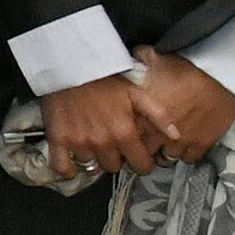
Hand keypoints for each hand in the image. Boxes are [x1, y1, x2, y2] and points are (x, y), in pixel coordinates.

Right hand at [39, 71, 161, 176]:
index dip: (142, 163)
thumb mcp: (138, 93)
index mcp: (124, 132)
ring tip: (94, 146)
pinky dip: (68, 169)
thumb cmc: (106, 78)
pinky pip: (62, 167)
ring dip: (94, 158)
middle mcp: (103, 142)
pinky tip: (72, 164)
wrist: (72, 66)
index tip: (139, 158)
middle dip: (117, 159)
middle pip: (114, 167)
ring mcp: (79, 142)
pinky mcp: (59, 140)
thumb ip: (158, 116)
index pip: (140, 165)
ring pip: (91, 166)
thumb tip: (175, 135)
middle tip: (114, 147)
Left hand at [129, 48, 234, 165]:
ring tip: (165, 145)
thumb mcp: (154, 60)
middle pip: (142, 153)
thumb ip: (136, 63)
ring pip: (165, 159)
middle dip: (142, 148)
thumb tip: (124, 59)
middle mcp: (157, 133)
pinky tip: (185, 145)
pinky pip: (189, 159)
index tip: (128, 132)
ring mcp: (180, 142)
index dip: (125, 134)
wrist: (221, 77)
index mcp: (142, 115)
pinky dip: (186, 154)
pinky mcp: (201, 144)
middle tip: (146, 142)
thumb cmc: (186, 68)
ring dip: (164, 153)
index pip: (125, 135)